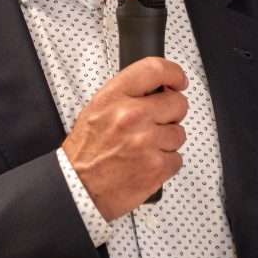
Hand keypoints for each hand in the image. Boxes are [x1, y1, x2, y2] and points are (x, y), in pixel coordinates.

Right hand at [62, 57, 188, 220]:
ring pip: (179, 133)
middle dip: (171, 114)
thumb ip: (127, 95)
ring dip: (167, 141)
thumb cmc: (86, 151)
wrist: (78, 187)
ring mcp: (146, 142)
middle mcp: (131, 116)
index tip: (178, 80)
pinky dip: (166, 163)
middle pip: (177, 103)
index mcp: (114, 97)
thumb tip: (159, 88)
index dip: (173, 73)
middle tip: (155, 124)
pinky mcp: (156, 166)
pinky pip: (177, 158)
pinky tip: (146, 163)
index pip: (154, 70)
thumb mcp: (97, 110)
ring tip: (144, 148)